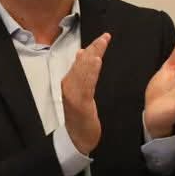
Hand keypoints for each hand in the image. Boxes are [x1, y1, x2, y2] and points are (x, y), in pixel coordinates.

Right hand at [60, 33, 109, 155]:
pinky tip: (96, 63)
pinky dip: (91, 72)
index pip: (82, 60)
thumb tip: (82, 52)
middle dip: (94, 48)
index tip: (105, 37)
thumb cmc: (80, 115)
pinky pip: (86, 84)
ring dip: (92, 57)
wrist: (76, 138)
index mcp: (70, 80)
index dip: (93, 47)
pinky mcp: (79, 103)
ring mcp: (73, 94)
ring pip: (83, 71)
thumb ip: (82, 73)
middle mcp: (69, 85)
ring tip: (101, 45)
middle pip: (82, 63)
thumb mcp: (81, 91)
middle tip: (106, 37)